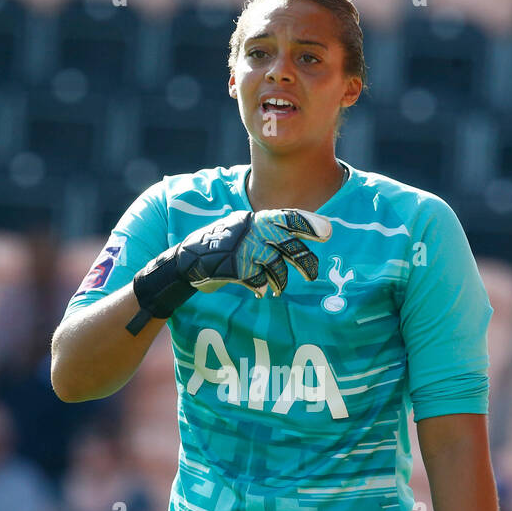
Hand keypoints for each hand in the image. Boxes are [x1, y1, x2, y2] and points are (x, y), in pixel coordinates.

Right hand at [127, 209, 329, 333]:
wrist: (184, 262)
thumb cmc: (218, 249)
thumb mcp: (241, 233)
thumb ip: (264, 235)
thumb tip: (295, 242)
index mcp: (253, 220)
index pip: (286, 217)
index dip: (307, 223)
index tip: (327, 233)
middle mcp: (250, 231)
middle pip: (286, 244)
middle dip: (303, 260)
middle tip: (312, 275)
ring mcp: (241, 249)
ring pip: (275, 266)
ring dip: (280, 281)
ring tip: (278, 289)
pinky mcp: (233, 267)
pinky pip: (257, 280)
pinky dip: (261, 288)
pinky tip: (260, 293)